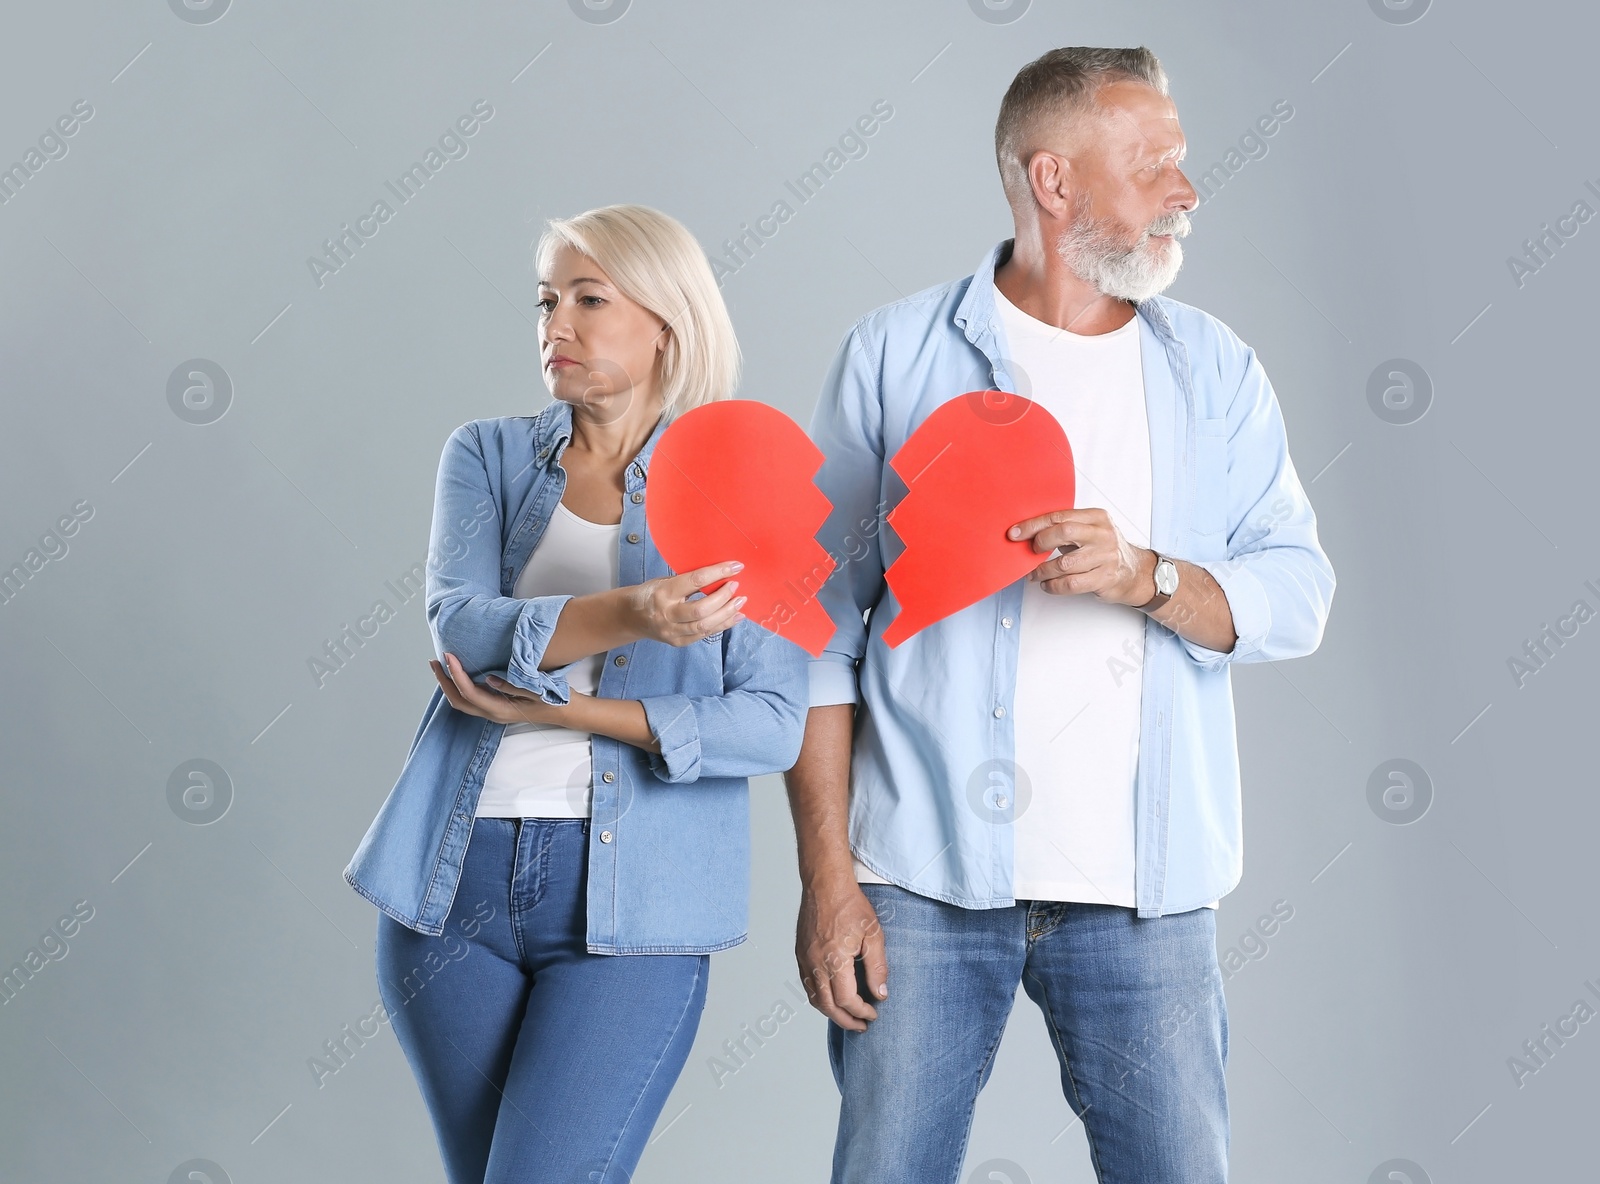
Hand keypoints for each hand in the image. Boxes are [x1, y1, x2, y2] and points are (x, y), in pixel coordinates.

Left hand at [430, 652, 580, 726]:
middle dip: (443, 681)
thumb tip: (488, 679)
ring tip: (441, 666)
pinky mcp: (496, 707)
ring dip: (449, 684)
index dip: (456, 674)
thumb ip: (513, 686)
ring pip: (462, 701)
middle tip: (434, 661)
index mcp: (500, 710)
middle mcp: (493, 714)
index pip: (469, 692)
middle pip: (458, 700)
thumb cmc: (553, 699)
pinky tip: (460, 674)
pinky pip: (471, 699)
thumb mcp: (536, 690)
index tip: (449, 656)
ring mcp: (493, 712)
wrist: (566, 713)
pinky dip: (459, 686)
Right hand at [618, 560, 748, 645]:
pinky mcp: (678, 642)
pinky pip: (704, 635)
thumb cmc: (652, 593)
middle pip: (702, 609)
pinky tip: (735, 617)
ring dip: (727, 613)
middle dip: (724, 597)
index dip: (718, 573)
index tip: (735, 566)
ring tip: (740, 602)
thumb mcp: (666, 581)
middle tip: (736, 587)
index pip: (695, 581)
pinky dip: (723, 625)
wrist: (631, 617)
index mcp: (663, 592)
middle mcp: (667, 614)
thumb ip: (689, 581)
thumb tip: (721, 576)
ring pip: (705, 626)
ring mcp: (672, 631)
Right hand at [795, 878, 888, 1030]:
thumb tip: (880, 993)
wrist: (825, 884)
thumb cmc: (850, 905)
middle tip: (861, 1026)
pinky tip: (831, 997)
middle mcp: (816, 963)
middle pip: (827, 1006)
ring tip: (847, 1016)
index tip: (874, 1013)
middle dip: (845, 1020)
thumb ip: (877, 967)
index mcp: (835, 960)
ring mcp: (805, 959)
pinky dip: (819, 997)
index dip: (862, 1012)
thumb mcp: (873, 935)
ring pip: (814, 998)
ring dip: (830, 1012)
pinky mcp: (800, 953)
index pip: (847, 1000)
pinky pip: (807, 984)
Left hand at [1008, 507, 1152, 606]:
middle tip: (1031, 552)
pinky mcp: (1105, 578)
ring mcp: (1106, 557)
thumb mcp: (1091, 531)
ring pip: (1064, 563)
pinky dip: (1053, 586)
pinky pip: (1070, 584)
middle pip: (1064, 532)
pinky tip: (1048, 584)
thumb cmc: (1104, 550)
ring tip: (1035, 574)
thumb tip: (1028, 532)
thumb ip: (1066, 528)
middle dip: (1040, 542)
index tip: (1015, 533)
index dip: (1033, 525)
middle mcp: (1103, 534)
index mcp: (1096, 517)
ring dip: (1043, 571)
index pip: (1060, 516)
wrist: (1134, 572)